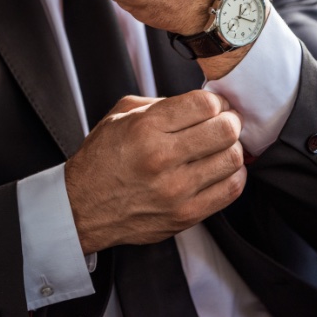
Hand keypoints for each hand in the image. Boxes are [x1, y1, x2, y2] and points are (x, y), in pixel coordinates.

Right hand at [64, 90, 246, 253]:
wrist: (82, 207)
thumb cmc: (102, 160)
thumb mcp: (119, 117)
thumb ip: (160, 104)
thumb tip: (200, 104)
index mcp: (145, 128)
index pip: (204, 104)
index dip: (217, 101)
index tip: (214, 106)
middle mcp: (161, 158)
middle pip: (225, 130)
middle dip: (230, 121)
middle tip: (224, 123)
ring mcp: (176, 190)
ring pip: (233, 159)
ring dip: (232, 148)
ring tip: (220, 148)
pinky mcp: (185, 215)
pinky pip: (231, 189)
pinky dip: (234, 174)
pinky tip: (221, 169)